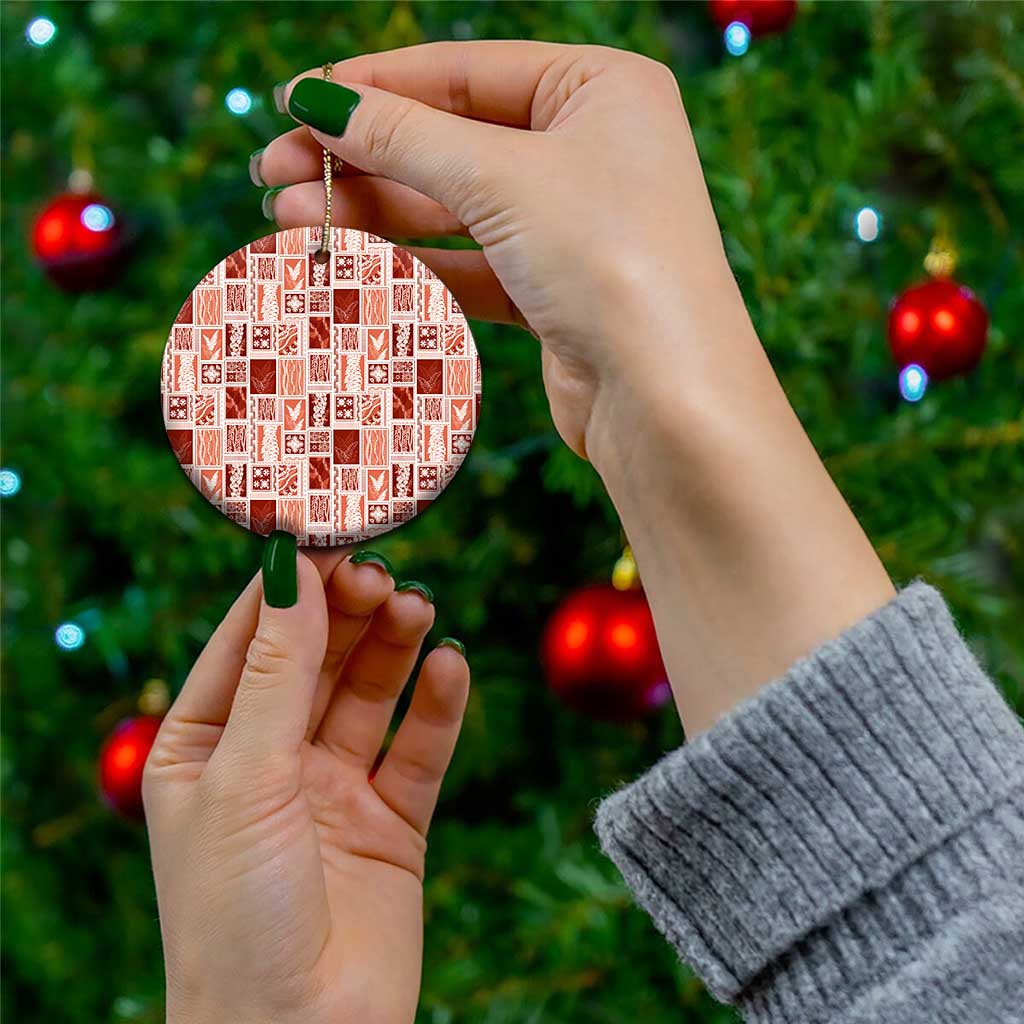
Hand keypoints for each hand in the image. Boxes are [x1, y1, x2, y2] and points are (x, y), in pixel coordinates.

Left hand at [144, 540, 468, 1023]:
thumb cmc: (235, 916)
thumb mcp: (245, 777)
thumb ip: (277, 672)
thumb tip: (292, 569)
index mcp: (206, 746)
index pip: (250, 640)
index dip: (289, 585)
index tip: (328, 530)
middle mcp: (270, 761)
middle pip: (317, 658)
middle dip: (348, 612)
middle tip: (383, 573)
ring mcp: (333, 790)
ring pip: (370, 694)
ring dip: (394, 646)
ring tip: (418, 608)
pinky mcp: (392, 822)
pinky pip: (419, 749)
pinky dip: (438, 705)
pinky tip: (450, 666)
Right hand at [258, 41, 891, 734]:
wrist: (667, 399)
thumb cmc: (609, 260)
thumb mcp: (500, 179)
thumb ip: (404, 136)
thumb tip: (316, 101)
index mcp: (600, 89)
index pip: (464, 71)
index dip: (373, 87)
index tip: (293, 103)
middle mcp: (592, 149)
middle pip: (451, 141)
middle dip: (361, 158)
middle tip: (273, 173)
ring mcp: (574, 224)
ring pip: (453, 207)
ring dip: (373, 212)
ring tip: (289, 218)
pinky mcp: (555, 291)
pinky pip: (469, 262)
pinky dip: (411, 263)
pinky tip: (348, 265)